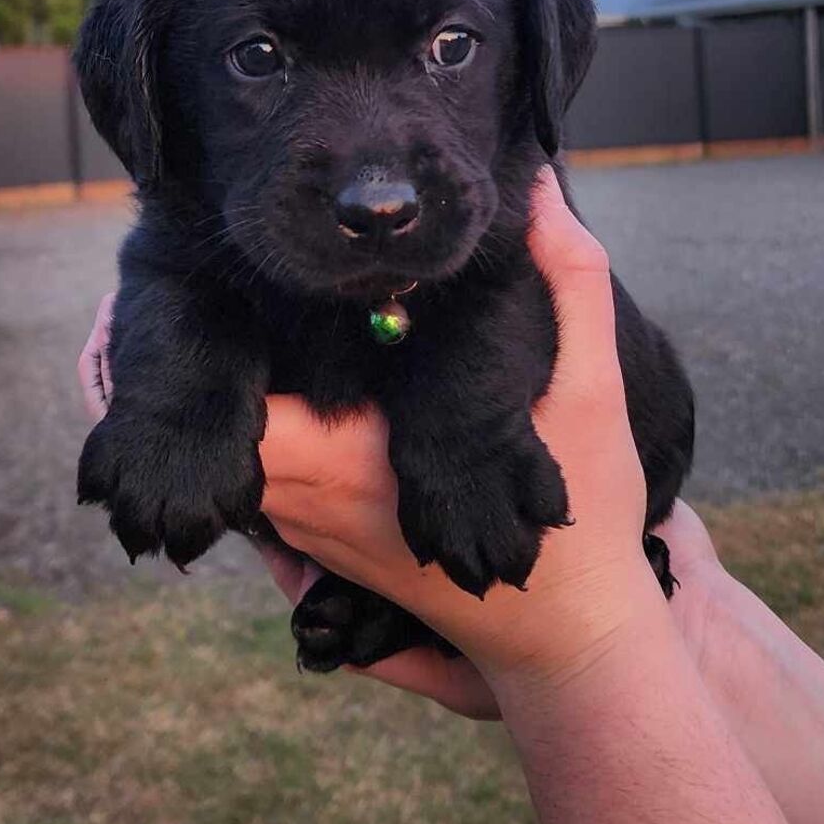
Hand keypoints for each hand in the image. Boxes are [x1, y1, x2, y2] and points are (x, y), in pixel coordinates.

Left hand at [258, 172, 667, 700]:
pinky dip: (266, 450)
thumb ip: (573, 281)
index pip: (249, 410)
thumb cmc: (585, 512)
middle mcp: (318, 504)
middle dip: (231, 364)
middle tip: (235, 291)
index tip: (244, 284)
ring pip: (243, 464)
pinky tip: (295, 403)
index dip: (233, 346)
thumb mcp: (594, 390)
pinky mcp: (326, 557)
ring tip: (254, 334)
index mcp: (356, 460)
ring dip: (247, 409)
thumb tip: (547, 190)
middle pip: (230, 430)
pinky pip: (266, 496)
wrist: (572, 633)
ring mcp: (317, 537)